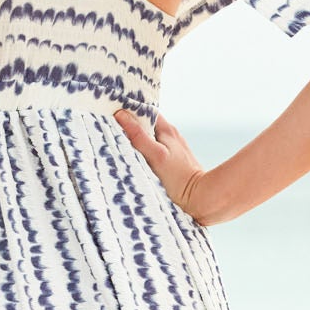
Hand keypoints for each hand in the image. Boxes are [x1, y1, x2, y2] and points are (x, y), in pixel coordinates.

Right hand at [112, 107, 208, 223]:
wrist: (199, 199)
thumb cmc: (179, 178)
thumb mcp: (156, 155)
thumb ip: (138, 136)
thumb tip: (120, 115)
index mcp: (167, 129)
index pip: (145, 111)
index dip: (130, 110)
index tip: (112, 112)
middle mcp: (170, 136)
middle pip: (145, 125)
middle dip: (129, 126)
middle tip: (109, 129)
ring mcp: (170, 150)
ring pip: (147, 139)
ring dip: (134, 141)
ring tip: (116, 144)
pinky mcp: (169, 164)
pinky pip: (150, 152)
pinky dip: (140, 153)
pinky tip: (132, 160)